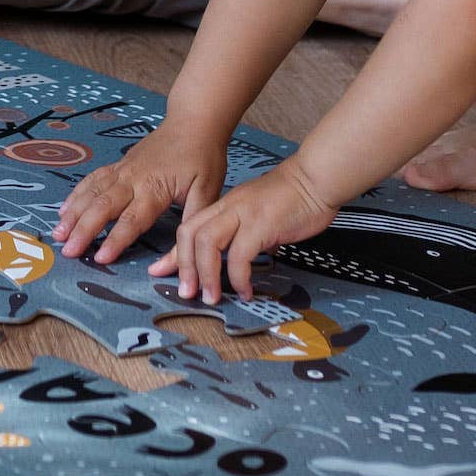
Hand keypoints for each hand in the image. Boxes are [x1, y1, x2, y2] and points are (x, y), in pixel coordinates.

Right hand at [53, 123, 228, 265]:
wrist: (194, 121)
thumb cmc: (204, 159)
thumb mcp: (207, 195)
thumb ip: (188, 231)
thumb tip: (168, 266)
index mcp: (155, 187)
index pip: (132, 218)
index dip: (116, 239)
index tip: (100, 259)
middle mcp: (132, 178)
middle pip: (103, 206)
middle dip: (83, 229)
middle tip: (68, 251)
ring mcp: (122, 169)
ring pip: (93, 192)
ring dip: (74, 213)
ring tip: (58, 234)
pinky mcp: (119, 164)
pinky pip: (93, 179)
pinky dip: (77, 194)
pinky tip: (65, 209)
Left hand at [148, 153, 338, 305]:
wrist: (316, 178)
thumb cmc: (293, 198)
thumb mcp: (261, 217)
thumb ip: (248, 234)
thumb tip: (245, 257)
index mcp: (225, 205)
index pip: (190, 229)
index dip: (173, 254)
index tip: (159, 272)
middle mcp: (228, 207)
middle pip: (189, 234)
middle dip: (183, 266)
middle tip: (187, 293)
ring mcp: (243, 214)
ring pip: (207, 243)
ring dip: (206, 275)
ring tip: (212, 297)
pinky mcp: (261, 224)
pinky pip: (240, 255)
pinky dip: (238, 277)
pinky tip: (245, 290)